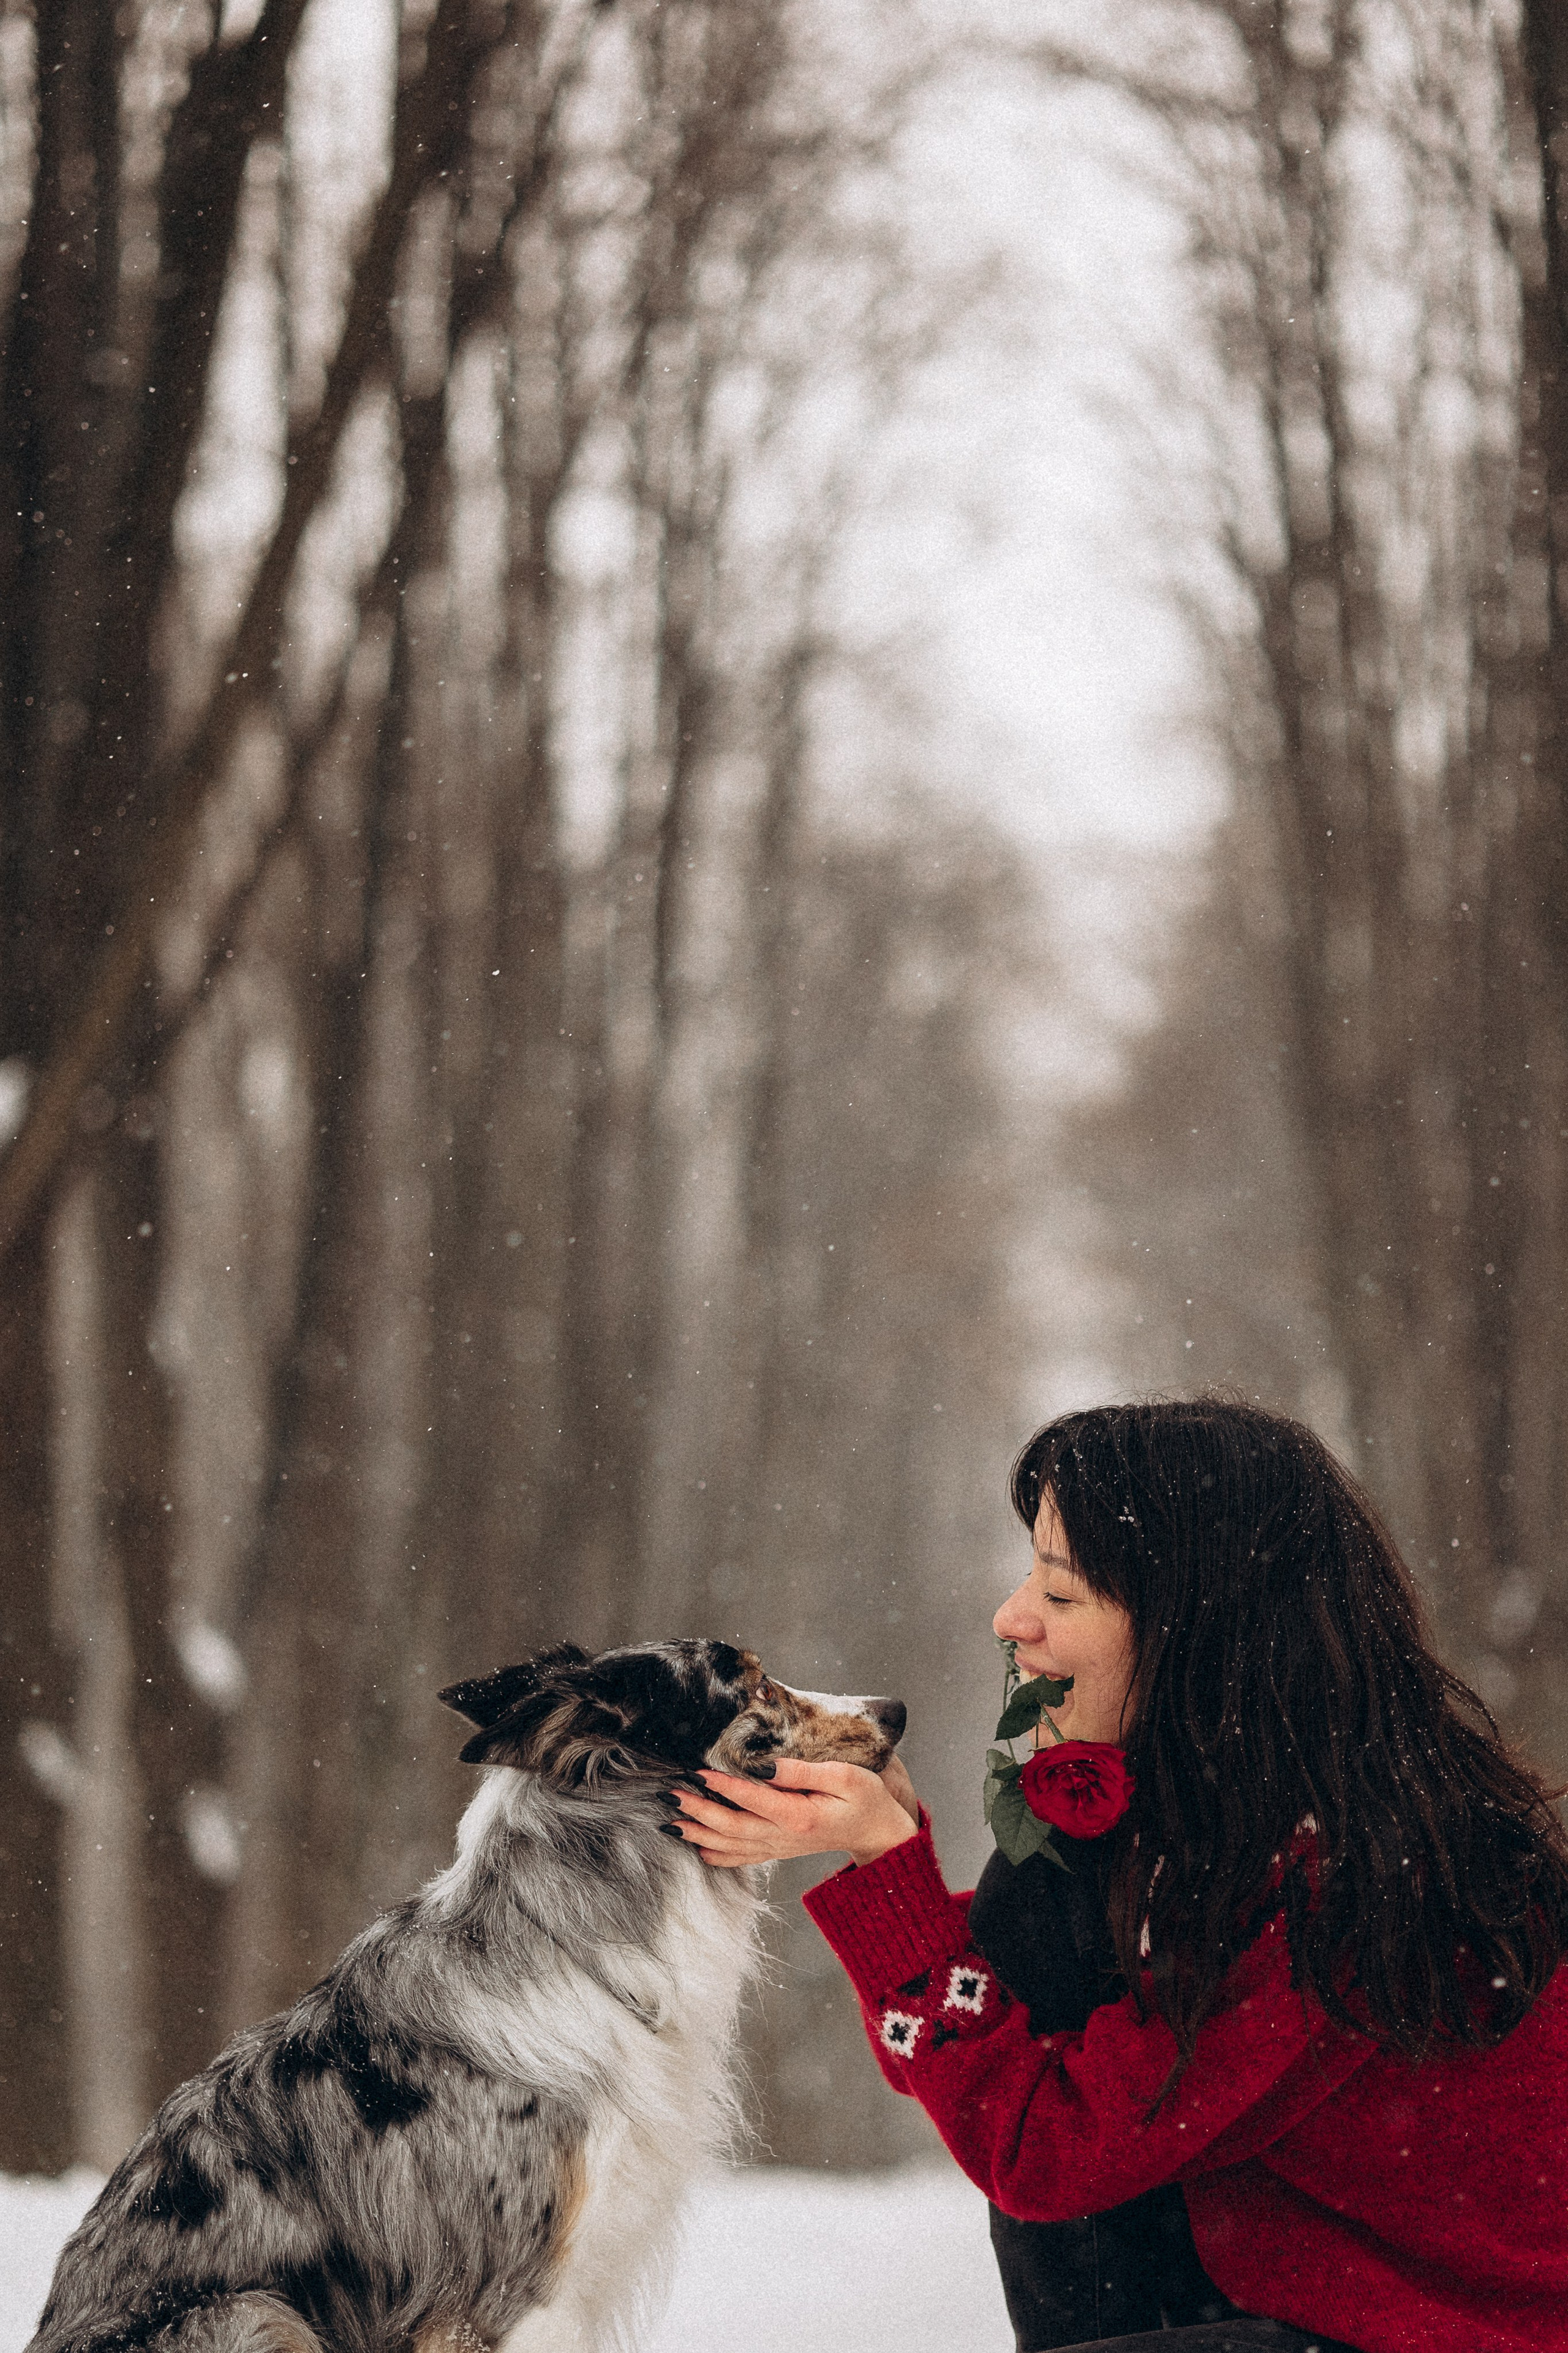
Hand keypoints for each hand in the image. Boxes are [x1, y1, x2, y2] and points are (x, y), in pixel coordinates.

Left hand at [669, 1752, 920, 1868]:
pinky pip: (743, 1857)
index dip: (723, 1785)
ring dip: (699, 1834)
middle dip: (698, 1812)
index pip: (752, 1799)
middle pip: (732, 1827)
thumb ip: (804, 1771)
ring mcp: (780, 1847)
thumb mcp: (845, 1777)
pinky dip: (717, 1855)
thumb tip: (766, 1765)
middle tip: (670, 1794)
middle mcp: (784, 1836)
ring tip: (671, 1822)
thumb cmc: (866, 1799)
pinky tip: (698, 1849)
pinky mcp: (780, 1849)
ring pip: (731, 1846)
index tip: (698, 1770)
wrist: (879, 1833)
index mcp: (799, 1816)